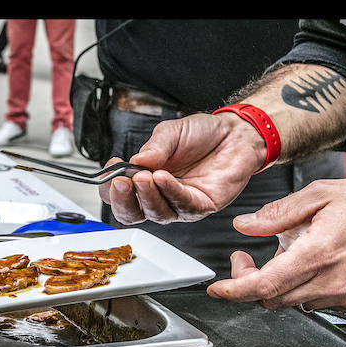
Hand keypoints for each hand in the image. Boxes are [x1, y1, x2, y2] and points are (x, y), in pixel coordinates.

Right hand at [98, 113, 265, 223]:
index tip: (111, 172)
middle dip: (123, 200)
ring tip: (142, 177)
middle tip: (120, 183)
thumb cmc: (202, 135)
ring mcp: (179, 204)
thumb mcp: (170, 133)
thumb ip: (153, 148)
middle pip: (132, 213)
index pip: (119, 195)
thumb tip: (134, 162)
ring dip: (146, 196)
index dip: (110, 188)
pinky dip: (169, 191)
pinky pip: (181, 205)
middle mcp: (160, 196)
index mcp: (145, 180)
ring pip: (155, 213)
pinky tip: (162, 178)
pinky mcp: (200, 206)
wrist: (235, 133)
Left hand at [206, 178, 345, 311]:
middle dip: (251, 282)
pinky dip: (304, 288)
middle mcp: (332, 280)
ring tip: (292, 254)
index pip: (264, 284)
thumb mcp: (321, 195)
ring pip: (292, 302)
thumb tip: (245, 225)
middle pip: (272, 298)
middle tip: (248, 259)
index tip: (218, 289)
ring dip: (279, 284)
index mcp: (319, 252)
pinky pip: (315, 303)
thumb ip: (277, 213)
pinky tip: (314, 265)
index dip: (234, 290)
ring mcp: (345, 295)